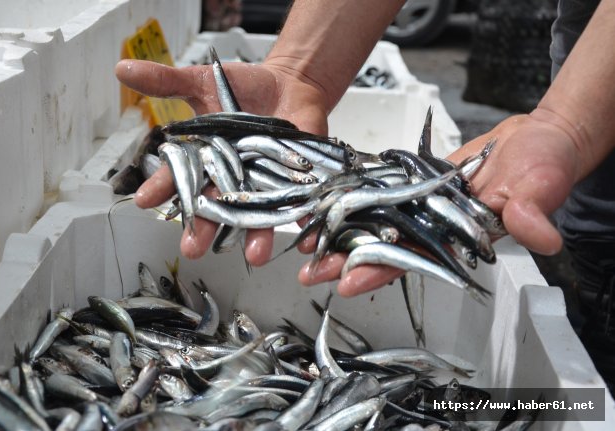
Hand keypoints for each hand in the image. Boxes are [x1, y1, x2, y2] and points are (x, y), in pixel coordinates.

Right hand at [115, 58, 328, 264]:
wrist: (289, 83)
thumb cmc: (242, 87)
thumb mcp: (203, 81)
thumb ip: (167, 81)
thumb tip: (122, 68)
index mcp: (205, 161)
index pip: (179, 178)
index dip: (162, 189)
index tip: (145, 202)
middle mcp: (231, 179)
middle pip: (215, 209)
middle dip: (205, 229)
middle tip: (192, 250)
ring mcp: (263, 183)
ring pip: (257, 215)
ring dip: (256, 235)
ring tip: (255, 254)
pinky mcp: (296, 181)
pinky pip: (300, 206)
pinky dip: (305, 219)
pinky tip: (306, 234)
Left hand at [298, 112, 580, 295]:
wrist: (535, 139)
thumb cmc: (544, 163)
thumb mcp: (540, 183)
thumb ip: (532, 209)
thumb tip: (538, 236)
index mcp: (459, 237)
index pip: (415, 259)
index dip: (383, 270)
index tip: (348, 282)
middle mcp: (434, 225)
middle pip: (384, 246)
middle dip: (347, 260)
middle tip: (309, 271)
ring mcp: (422, 204)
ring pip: (376, 221)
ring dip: (343, 231)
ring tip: (306, 240)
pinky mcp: (415, 181)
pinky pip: (380, 190)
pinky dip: (354, 194)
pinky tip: (326, 199)